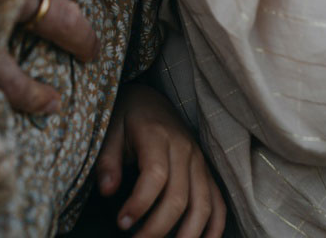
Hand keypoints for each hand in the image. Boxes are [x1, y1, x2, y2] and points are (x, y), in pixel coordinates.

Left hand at [95, 84, 224, 237]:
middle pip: (178, 196)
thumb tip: (107, 191)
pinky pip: (218, 201)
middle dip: (157, 228)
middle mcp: (184, 149)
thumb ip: (108, 160)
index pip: (155, 175)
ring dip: (188, 234)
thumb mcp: (110, 130)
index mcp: (157, 136)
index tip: (122, 223)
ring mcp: (199, 161)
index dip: (140, 203)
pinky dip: (215, 226)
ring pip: (202, 203)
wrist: (150, 100)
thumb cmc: (126, 118)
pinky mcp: (206, 171)